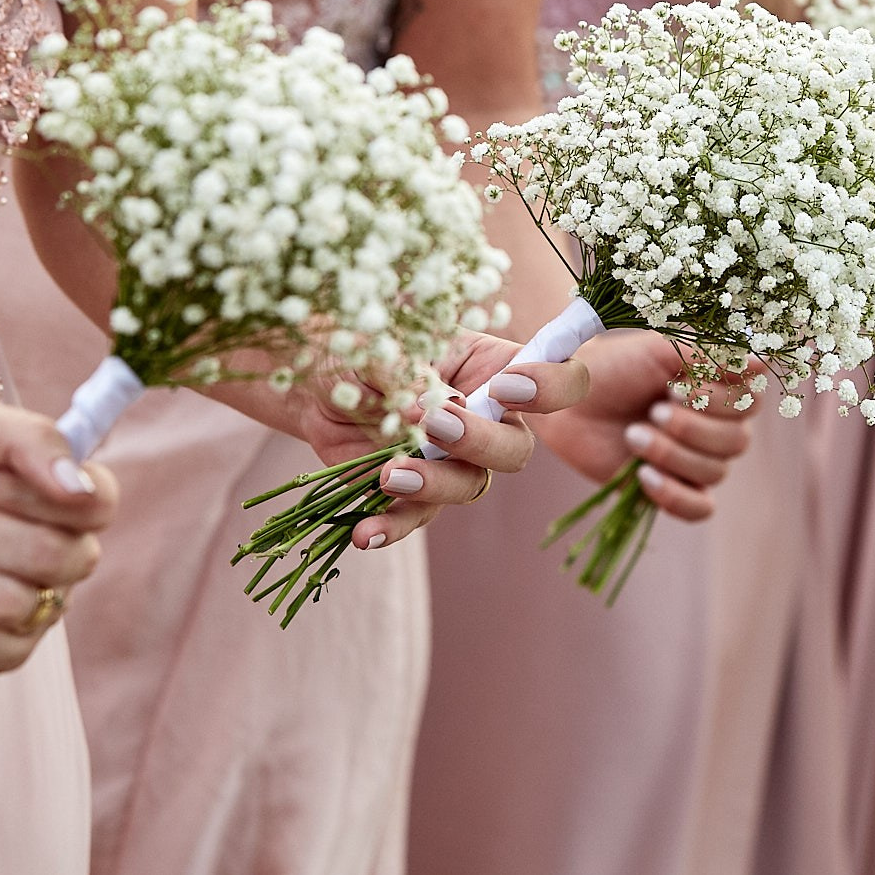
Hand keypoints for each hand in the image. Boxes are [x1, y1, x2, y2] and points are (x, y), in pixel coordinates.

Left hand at [338, 331, 589, 550]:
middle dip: (482, 442)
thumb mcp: (385, 343)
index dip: (550, 389)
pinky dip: (393, 526)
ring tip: (389, 473)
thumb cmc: (362, 346)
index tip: (506, 387)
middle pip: (517, 448)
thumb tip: (426, 409)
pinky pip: (416, 517)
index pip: (559, 380)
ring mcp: (454, 461)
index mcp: (496, 366)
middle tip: (437, 425)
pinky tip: (366, 532)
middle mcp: (488, 418)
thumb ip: (411, 370)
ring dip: (435, 483)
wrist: (315, 382)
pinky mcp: (416, 493)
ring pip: (472, 486)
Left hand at [536, 330, 754, 521]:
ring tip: (633, 435)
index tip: (674, 386)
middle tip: (653, 410)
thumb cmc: (616, 366)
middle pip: (736, 442)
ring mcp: (694, 459)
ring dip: (672, 454)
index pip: (750, 403)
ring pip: (715, 472)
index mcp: (719, 388)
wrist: (570, 400)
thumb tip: (764, 361)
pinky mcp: (672, 488)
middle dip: (691, 428)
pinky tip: (645, 476)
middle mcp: (715, 425)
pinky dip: (675, 496)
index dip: (717, 400)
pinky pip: (699, 509)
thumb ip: (713, 353)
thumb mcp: (661, 351)